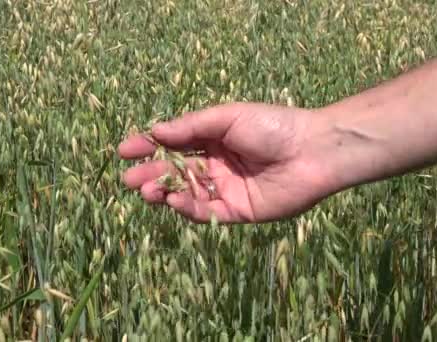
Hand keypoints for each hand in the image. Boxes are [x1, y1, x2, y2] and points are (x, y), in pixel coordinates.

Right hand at [118, 102, 338, 222]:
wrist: (312, 152)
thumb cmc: (272, 126)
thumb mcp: (227, 118)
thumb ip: (191, 127)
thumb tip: (156, 130)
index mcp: (215, 138)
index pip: (175, 144)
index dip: (149, 147)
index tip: (124, 150)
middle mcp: (218, 164)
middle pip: (176, 171)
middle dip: (150, 174)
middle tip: (128, 178)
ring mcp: (226, 189)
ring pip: (187, 194)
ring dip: (164, 193)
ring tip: (145, 190)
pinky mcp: (238, 211)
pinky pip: (207, 212)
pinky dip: (188, 208)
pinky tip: (173, 199)